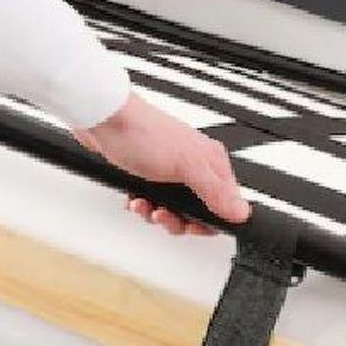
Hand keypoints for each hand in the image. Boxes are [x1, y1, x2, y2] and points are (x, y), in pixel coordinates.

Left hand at [74, 92, 251, 236]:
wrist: (104, 119)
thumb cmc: (143, 133)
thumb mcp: (185, 166)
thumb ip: (214, 191)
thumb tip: (240, 212)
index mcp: (211, 162)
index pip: (226, 204)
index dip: (209, 221)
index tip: (191, 225)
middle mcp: (195, 166)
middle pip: (197, 211)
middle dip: (177, 219)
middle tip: (163, 214)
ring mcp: (172, 171)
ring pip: (174, 209)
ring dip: (156, 213)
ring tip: (144, 204)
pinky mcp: (150, 174)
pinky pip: (154, 201)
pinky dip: (143, 205)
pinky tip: (135, 198)